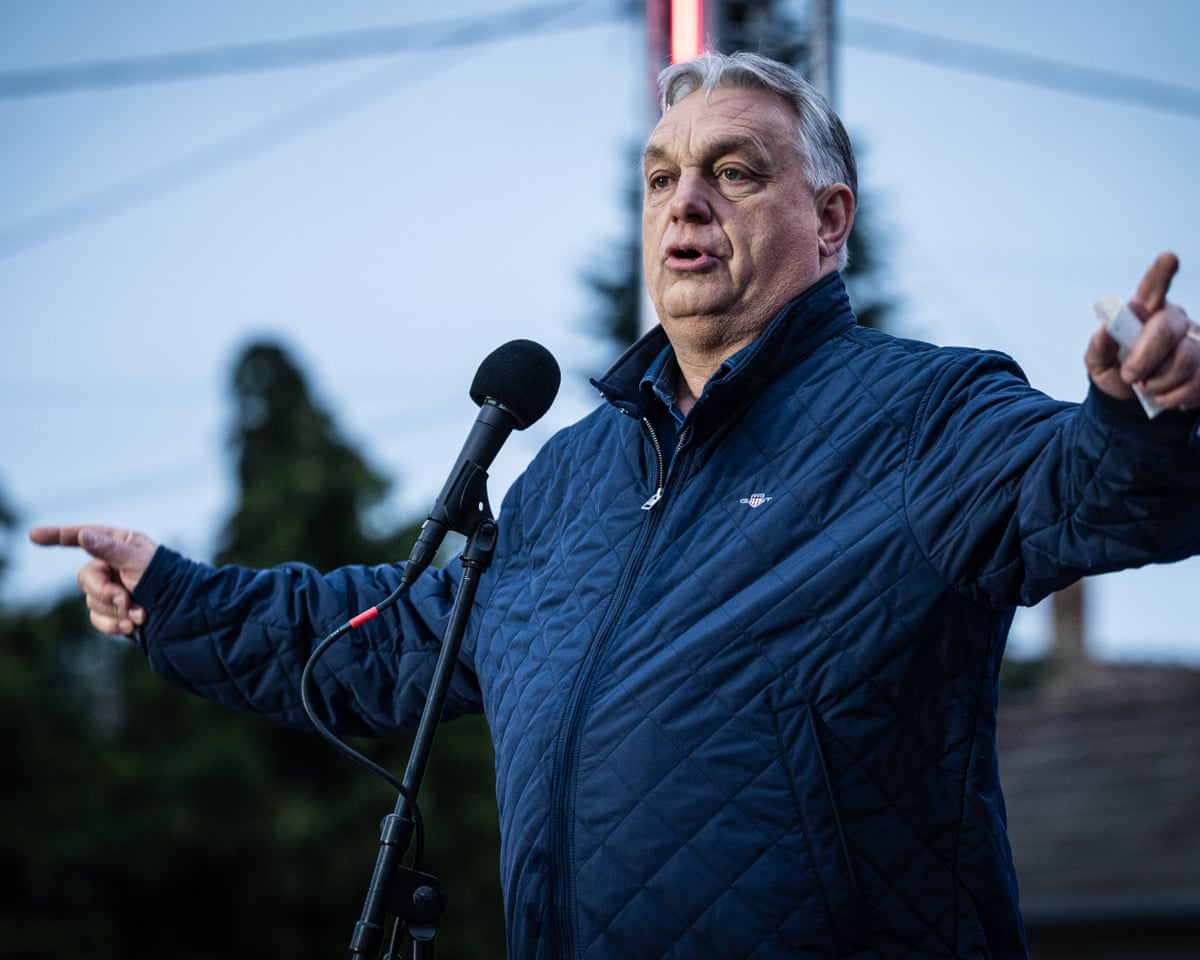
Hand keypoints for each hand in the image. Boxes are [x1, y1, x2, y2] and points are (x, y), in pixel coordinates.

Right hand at [28, 525, 157, 635]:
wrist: (186, 614)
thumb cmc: (169, 580)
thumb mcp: (141, 562)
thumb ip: (111, 550)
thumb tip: (83, 535)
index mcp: (121, 545)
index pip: (84, 537)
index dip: (57, 536)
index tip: (34, 536)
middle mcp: (113, 565)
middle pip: (86, 578)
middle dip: (104, 592)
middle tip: (126, 600)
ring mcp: (113, 589)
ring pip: (93, 602)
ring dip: (116, 611)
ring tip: (141, 615)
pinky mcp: (115, 612)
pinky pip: (98, 619)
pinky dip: (113, 625)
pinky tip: (131, 628)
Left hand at [1086, 252, 1199, 410]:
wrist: (1133, 402)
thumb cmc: (1115, 373)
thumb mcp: (1097, 364)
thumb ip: (1098, 348)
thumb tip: (1104, 329)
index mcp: (1145, 313)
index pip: (1152, 289)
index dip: (1161, 273)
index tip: (1168, 257)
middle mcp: (1174, 320)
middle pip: (1167, 328)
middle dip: (1144, 359)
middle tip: (1130, 377)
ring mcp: (1195, 341)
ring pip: (1185, 359)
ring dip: (1158, 383)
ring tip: (1146, 387)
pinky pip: (1197, 381)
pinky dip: (1173, 397)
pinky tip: (1164, 395)